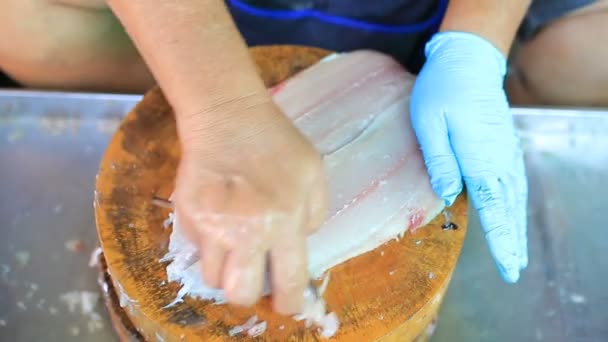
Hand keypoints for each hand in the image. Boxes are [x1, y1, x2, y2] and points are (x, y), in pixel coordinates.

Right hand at [173, 97, 326, 313]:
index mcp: (285, 223)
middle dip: (248, 294)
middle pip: (240, 294)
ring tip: (234, 244)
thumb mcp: (313, 174)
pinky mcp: (187, 216)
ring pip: (213, 277)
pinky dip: (208, 242)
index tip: (286, 305)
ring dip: (226, 268)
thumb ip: (314, 215)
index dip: (288, 303)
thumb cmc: (277, 143)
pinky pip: (196, 248)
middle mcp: (246, 232)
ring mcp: (211, 225)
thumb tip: (300, 245)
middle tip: (253, 277)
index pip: (288, 283)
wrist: (228, 116)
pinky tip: (218, 216)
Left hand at [410, 32, 527, 281]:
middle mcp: (499, 158)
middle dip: (512, 241)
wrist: (468, 60)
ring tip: (517, 252)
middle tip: (514, 270)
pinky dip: (516, 203)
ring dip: (517, 226)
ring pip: (515, 197)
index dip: (501, 240)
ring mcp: (505, 150)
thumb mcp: (429, 123)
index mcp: (479, 157)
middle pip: (508, 208)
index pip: (493, 209)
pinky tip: (514, 213)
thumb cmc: (442, 90)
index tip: (509, 266)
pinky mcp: (504, 144)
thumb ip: (439, 160)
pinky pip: (515, 180)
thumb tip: (447, 197)